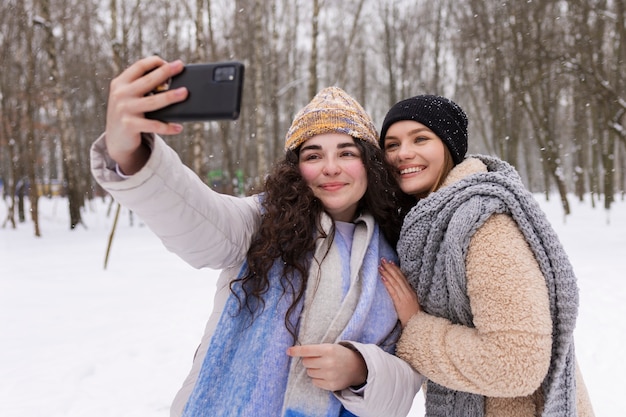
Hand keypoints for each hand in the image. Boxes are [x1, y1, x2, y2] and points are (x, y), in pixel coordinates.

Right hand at [105, 56, 188, 173]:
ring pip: (153, 101)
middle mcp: (121, 94)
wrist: (116, 140)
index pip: (139, 66)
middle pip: (148, 81)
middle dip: (166, 72)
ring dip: (170, 96)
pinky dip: (167, 127)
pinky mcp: (129, 125)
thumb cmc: (129, 114)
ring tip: (184, 93)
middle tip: (180, 66)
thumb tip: (170, 80)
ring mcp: (124, 109)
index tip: (170, 63)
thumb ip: (142, 88)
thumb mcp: (129, 97)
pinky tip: (178, 127)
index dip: (155, 62)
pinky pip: (154, 125)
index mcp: (121, 83)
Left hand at [286, 343, 366, 390]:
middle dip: (308, 360)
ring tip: (323, 367)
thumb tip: (294, 352)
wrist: (357, 367)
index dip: (296, 351)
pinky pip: (314, 382)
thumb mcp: (330, 347)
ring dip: (313, 370)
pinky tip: (326, 374)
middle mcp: (328, 362)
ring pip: (309, 373)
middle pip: (306, 362)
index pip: (307, 350)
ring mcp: (330, 375)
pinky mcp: (331, 385)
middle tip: (317, 359)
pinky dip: (317, 378)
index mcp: (328, 349)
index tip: (288, 351)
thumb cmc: (340, 354)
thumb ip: (315, 350)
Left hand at [379, 259, 420, 326]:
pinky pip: (393, 291)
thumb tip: (399, 289)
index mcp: (412, 292)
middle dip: (390, 268)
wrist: (418, 326)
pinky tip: (382, 277)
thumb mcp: (412, 304)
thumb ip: (407, 296)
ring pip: (395, 282)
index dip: (396, 269)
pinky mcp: (400, 303)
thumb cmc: (414, 318)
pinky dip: (387, 283)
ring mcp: (405, 297)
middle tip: (383, 260)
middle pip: (398, 277)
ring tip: (381, 266)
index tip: (391, 262)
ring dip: (387, 273)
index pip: (403, 278)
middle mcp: (409, 293)